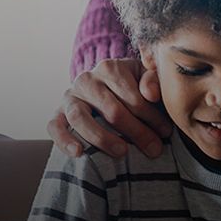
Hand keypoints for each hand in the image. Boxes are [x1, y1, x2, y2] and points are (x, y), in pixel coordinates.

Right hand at [47, 57, 170, 158]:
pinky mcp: (57, 112)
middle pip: (111, 110)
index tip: (166, 132)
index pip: (133, 96)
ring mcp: (69, 96)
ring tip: (122, 152)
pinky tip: (78, 153)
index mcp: (111, 67)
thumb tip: (152, 94)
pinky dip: (64, 140)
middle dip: (136, 132)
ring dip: (103, 138)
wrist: (104, 85)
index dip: (152, 117)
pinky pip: (54, 126)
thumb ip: (153, 81)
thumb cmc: (132, 85)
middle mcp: (87, 79)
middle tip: (154, 149)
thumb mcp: (145, 77)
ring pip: (81, 118)